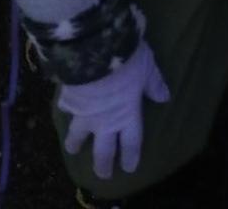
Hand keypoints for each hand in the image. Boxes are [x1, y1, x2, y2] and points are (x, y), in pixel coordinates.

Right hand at [57, 40, 169, 181]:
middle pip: (104, 151)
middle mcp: (105, 121)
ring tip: (72, 149)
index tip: (128, 168)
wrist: (95, 51)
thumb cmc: (127, 61)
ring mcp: (84, 114)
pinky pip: (66, 108)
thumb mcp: (147, 68)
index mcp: (128, 115)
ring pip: (78, 136)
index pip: (131, 143)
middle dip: (103, 165)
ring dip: (75, 143)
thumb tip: (165, 98)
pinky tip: (62, 109)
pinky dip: (65, 110)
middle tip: (102, 175)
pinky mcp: (69, 102)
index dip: (131, 157)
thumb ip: (154, 84)